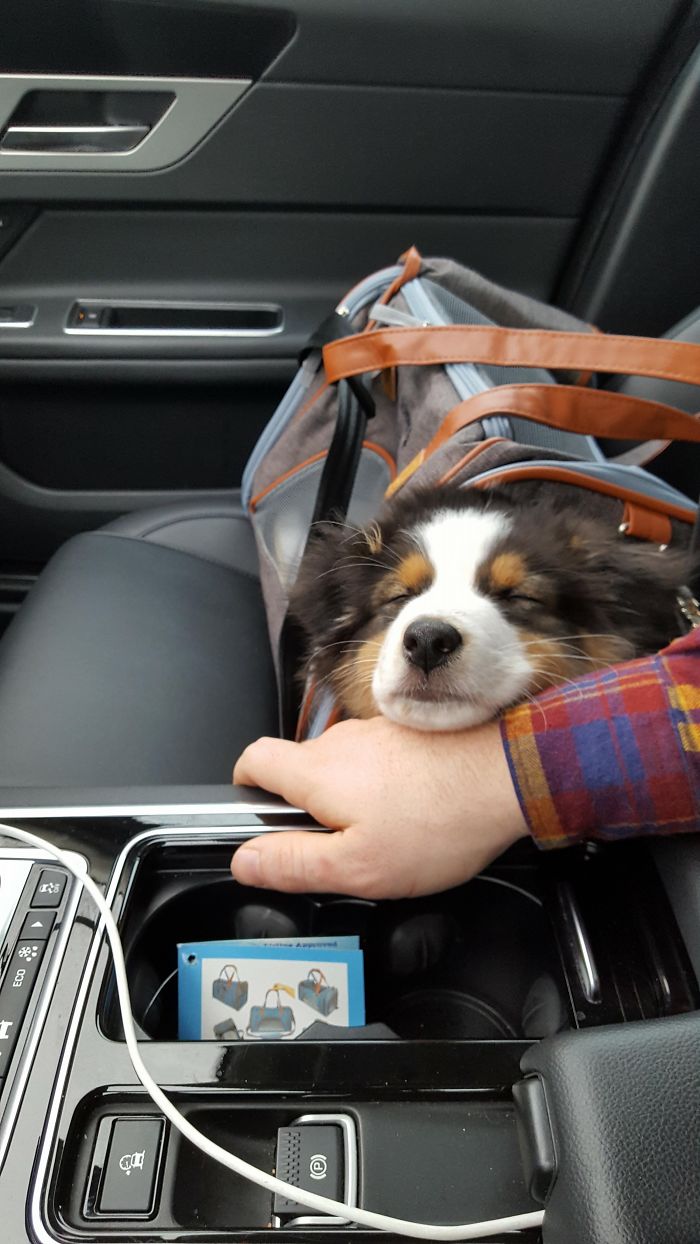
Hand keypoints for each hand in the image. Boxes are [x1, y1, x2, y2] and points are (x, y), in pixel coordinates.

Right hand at [231, 716, 527, 898]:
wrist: (510, 776)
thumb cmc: (441, 822)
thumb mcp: (358, 866)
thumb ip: (294, 863)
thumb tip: (244, 861)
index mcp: (316, 771)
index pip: (252, 759)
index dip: (244, 788)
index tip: (256, 817)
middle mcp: (342, 743)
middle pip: (298, 768)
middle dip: (304, 808)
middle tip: (335, 849)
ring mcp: (378, 734)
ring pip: (342, 767)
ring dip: (348, 799)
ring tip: (384, 838)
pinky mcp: (410, 735)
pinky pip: (380, 763)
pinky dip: (383, 788)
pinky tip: (414, 816)